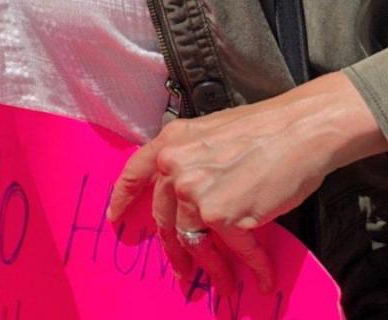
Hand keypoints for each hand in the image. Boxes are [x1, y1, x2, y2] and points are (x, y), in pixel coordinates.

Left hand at [106, 71, 386, 294]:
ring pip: (193, 241)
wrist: (298, 131)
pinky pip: (234, 252)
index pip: (134, 173)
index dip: (123, 199)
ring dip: (212, 268)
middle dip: (173, 249)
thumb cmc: (264, 130)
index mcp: (170, 142)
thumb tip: (189, 193)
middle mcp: (174, 166)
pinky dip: (251, 268)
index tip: (116, 219)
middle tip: (181, 270)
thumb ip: (191, 159)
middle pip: (164, 218)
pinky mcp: (221, 216)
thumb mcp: (210, 134)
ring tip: (225, 284)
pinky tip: (262, 278)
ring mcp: (194, 192)